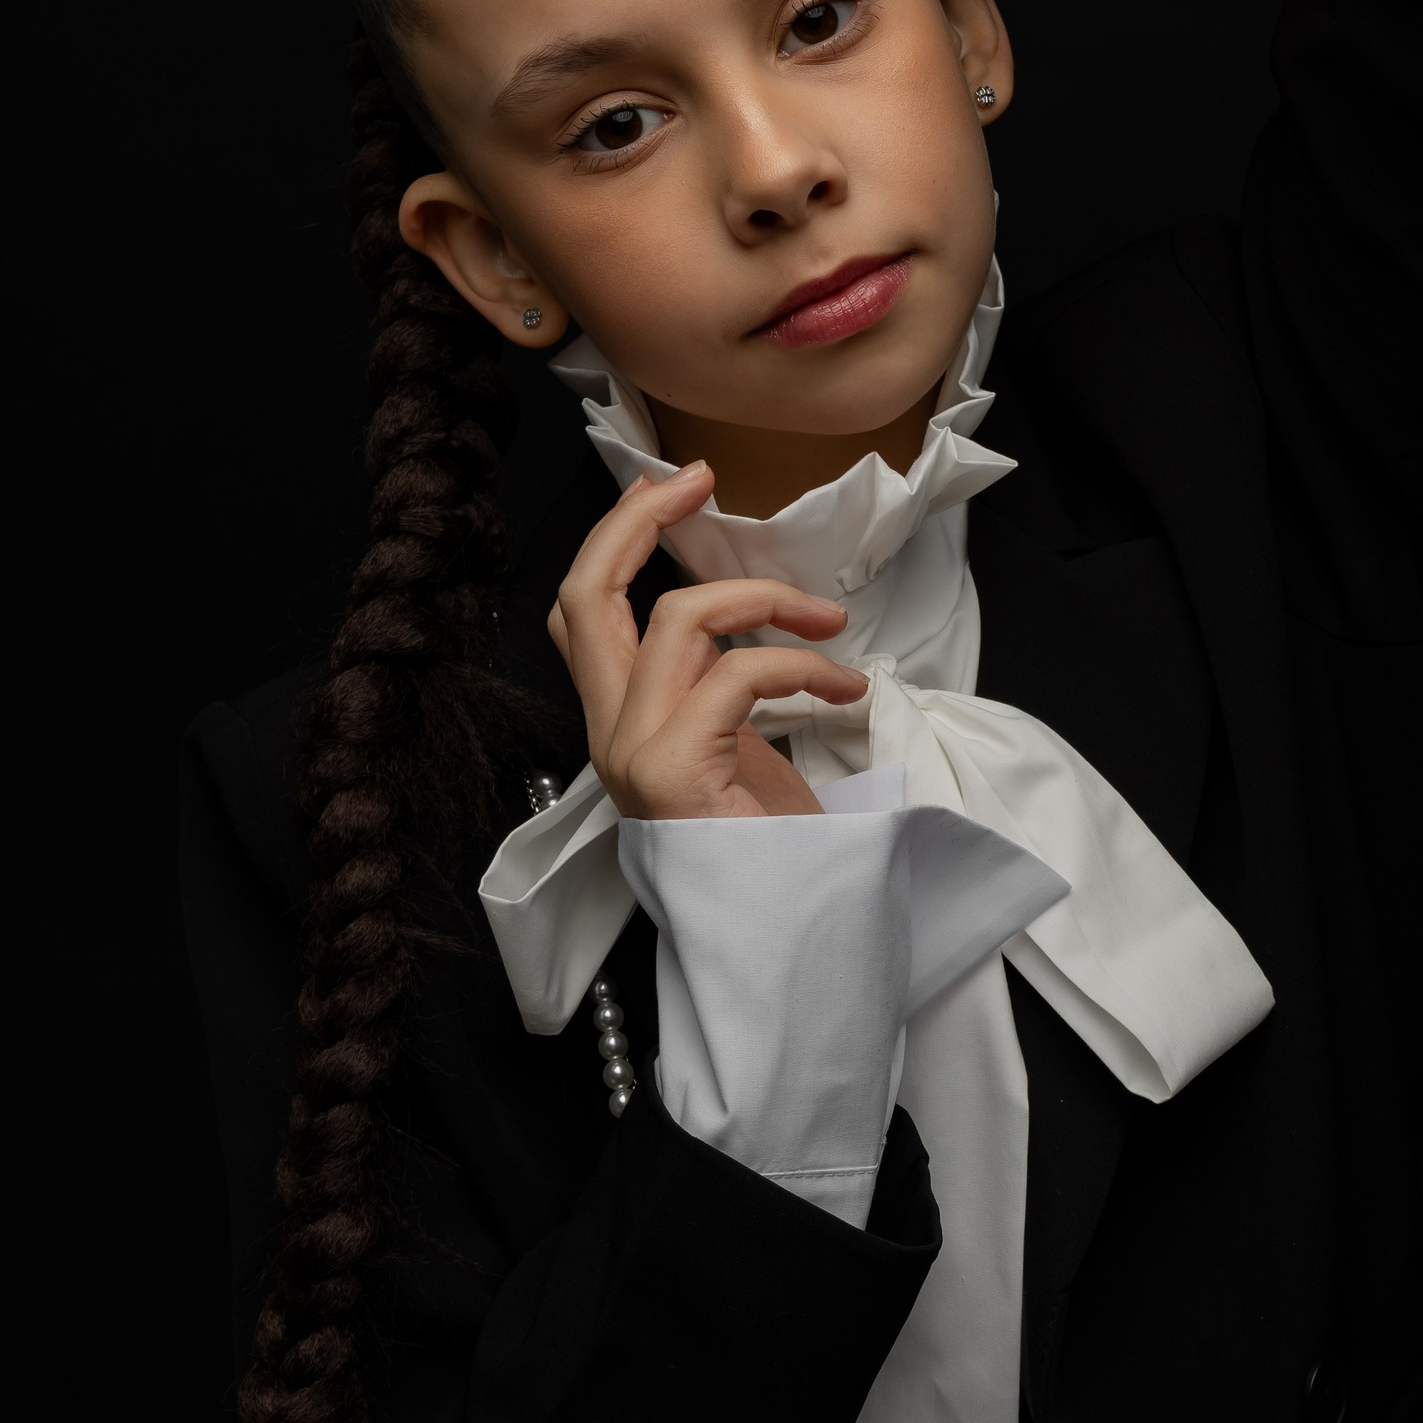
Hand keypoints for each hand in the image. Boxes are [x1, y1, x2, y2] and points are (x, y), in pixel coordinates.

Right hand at [548, 463, 865, 820]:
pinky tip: (844, 689)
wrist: (790, 941)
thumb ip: (722, 687)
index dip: (614, 539)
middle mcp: (611, 737)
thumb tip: (753, 617)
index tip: (671, 490)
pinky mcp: (676, 773)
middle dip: (639, 520)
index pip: (578, 616)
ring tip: (831, 628)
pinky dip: (802, 666)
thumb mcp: (743, 750)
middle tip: (700, 480)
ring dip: (770, 602)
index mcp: (620, 726)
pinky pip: (738, 675)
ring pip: (679, 619)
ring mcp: (635, 755)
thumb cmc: (776, 853)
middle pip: (586, 594)